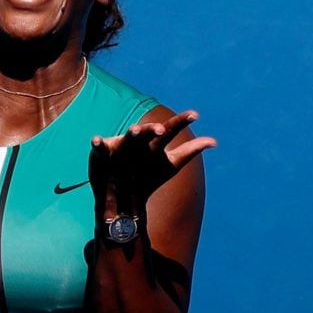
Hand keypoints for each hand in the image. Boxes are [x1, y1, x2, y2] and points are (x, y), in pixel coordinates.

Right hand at [89, 111, 215, 214]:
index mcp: (154, 144)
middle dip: (153, 129)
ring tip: (136, 131)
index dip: (181, 122)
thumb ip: (190, 150)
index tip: (195, 115)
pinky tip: (97, 140)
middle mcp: (138, 142)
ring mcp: (119, 147)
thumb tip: (215, 141)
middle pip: (147, 132)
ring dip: (132, 134)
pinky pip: (98, 148)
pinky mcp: (101, 155)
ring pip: (126, 138)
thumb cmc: (148, 176)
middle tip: (163, 130)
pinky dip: (97, 144)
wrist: (122, 198)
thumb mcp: (170, 164)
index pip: (169, 130)